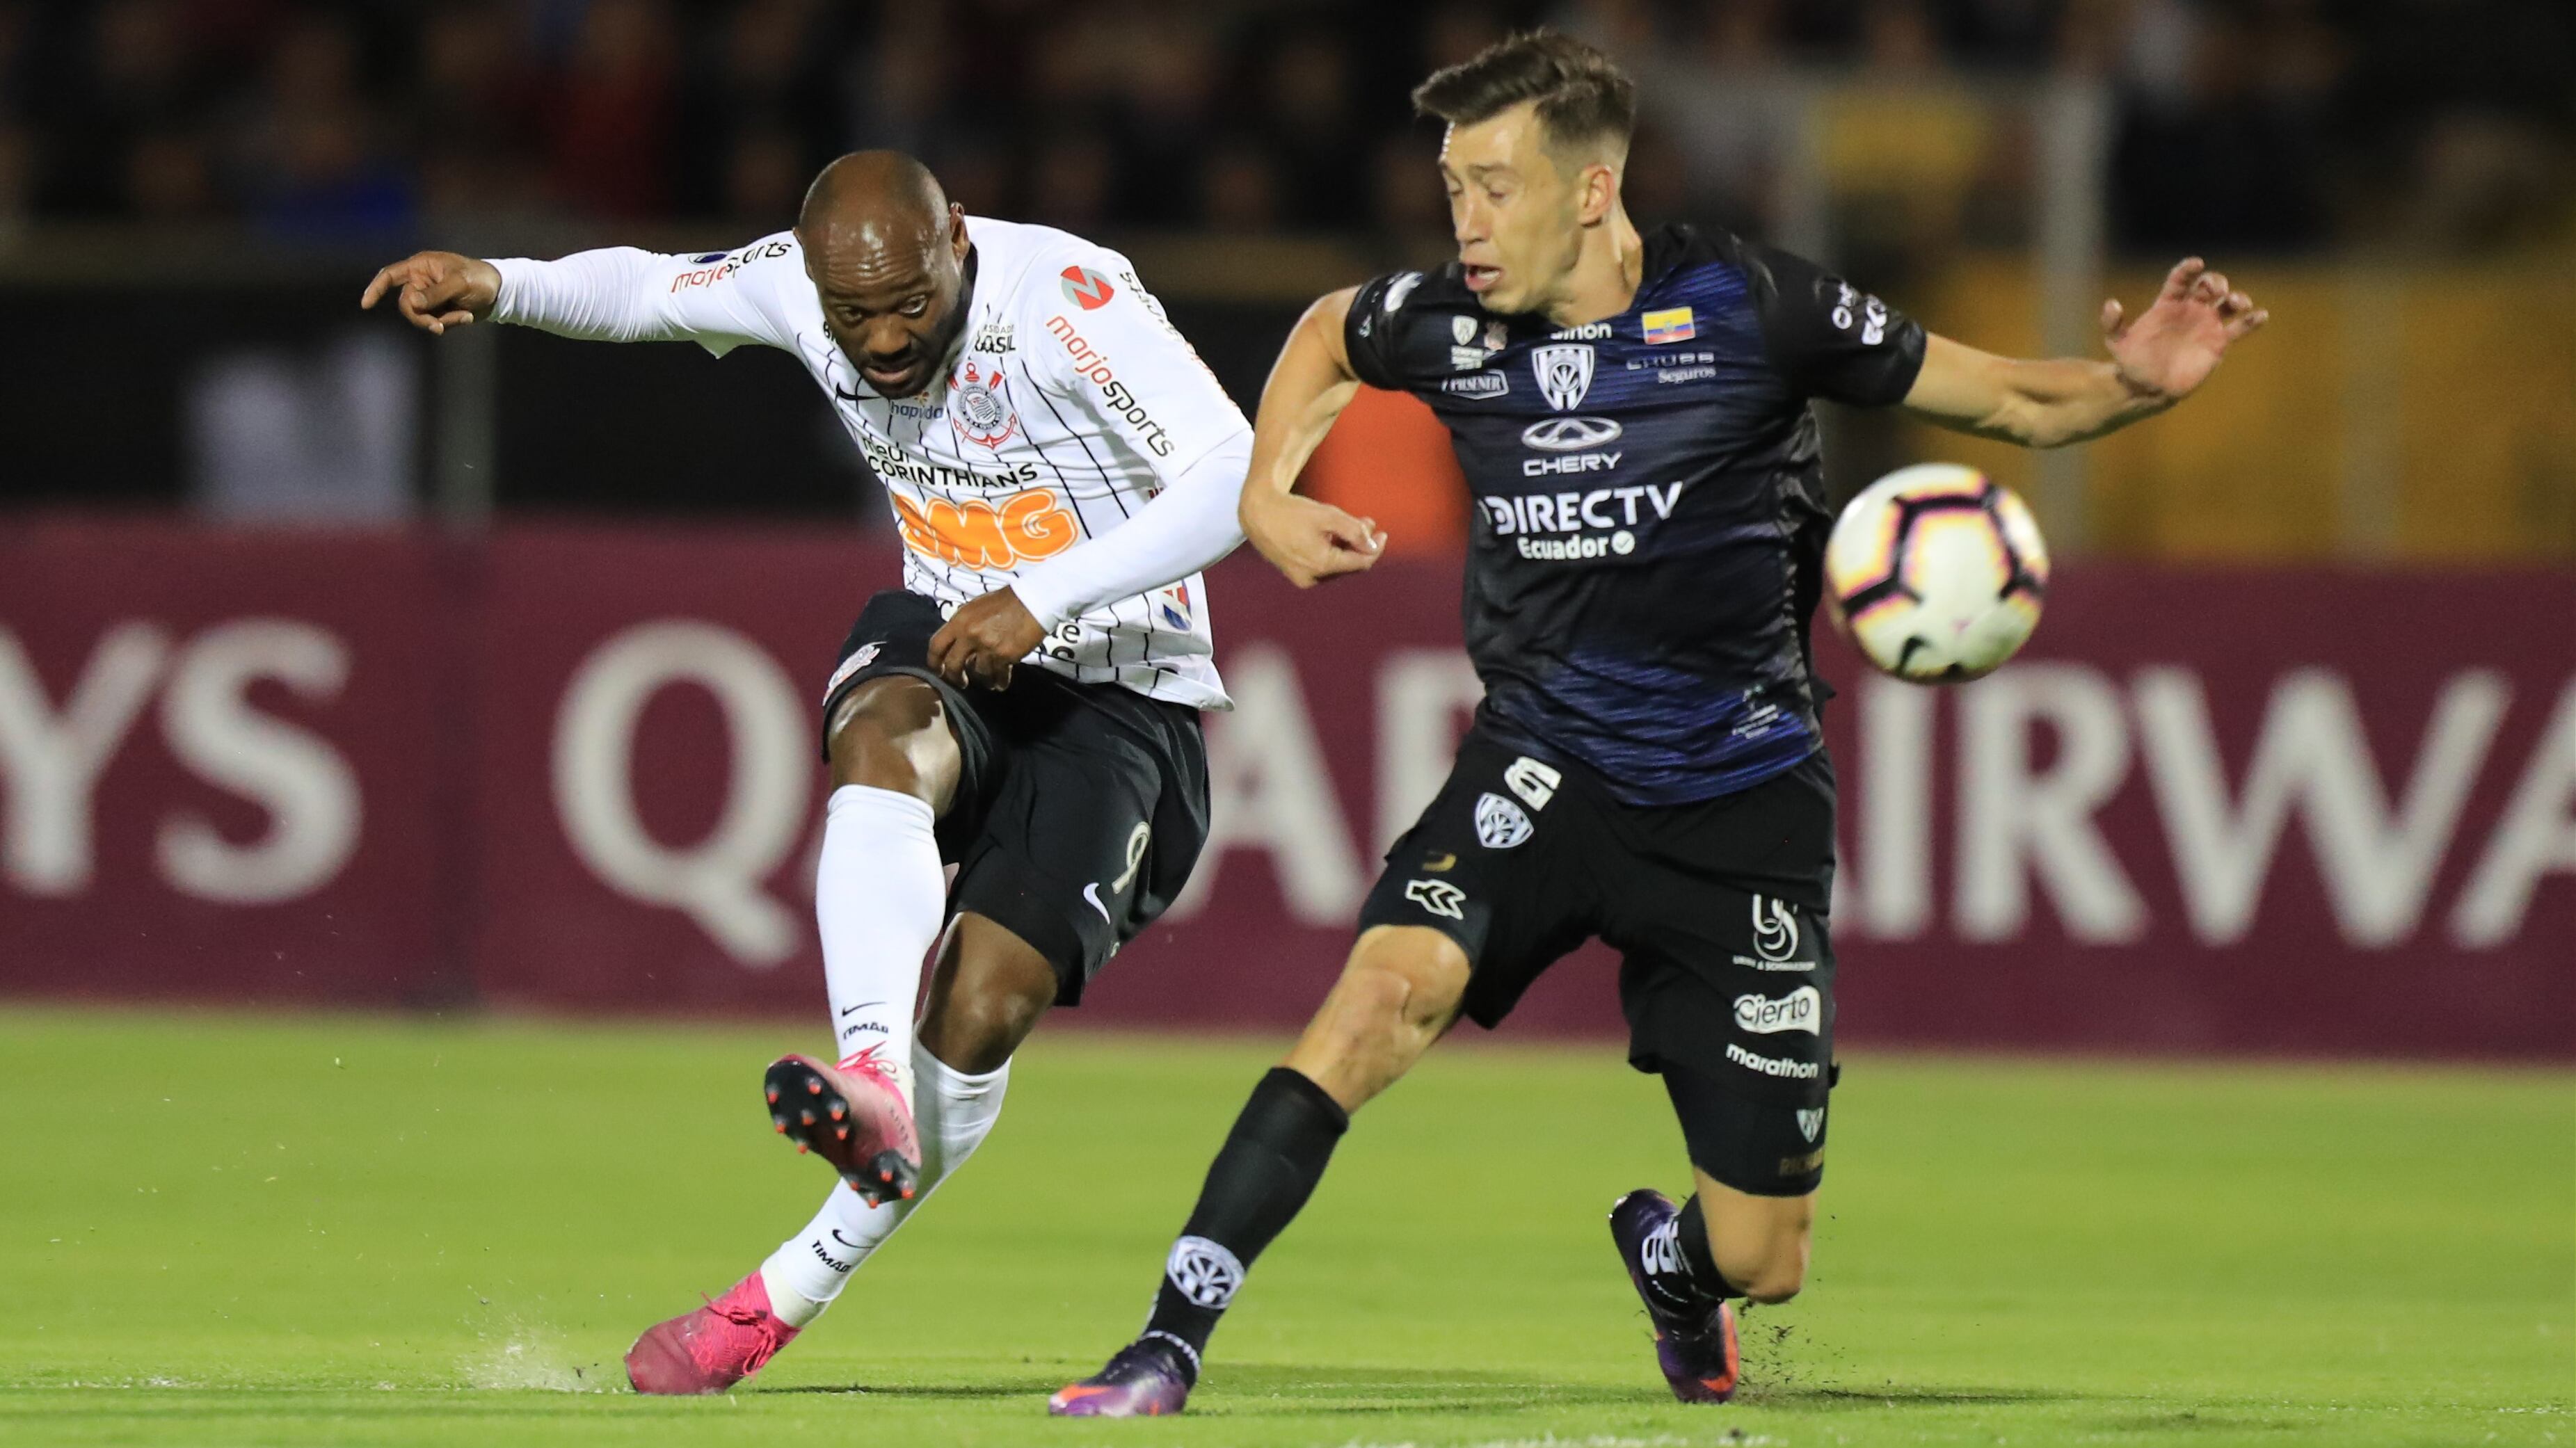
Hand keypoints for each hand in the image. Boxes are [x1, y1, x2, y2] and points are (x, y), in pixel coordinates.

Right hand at [360, 251, 501, 334]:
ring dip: (442, 321)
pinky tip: (468, 317)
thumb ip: (435, 293)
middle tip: (439, 327)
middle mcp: (421, 281)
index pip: (390, 276)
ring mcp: (429, 297)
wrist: (500, 291)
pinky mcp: (439, 310)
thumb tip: (410, 303)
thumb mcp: (459, 284)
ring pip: (421, 317)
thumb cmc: (479, 278)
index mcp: (420, 267)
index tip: (366, 305)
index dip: (375, 289)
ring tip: (466, 317)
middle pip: (407, 305)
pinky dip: (450, 323)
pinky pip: (436, 323)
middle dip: (422, 318)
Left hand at [928, 588, 1044, 690]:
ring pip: (978, 672)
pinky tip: (1000, 684)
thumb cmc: (1006, 601)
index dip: (934, 661)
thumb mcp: (976, 608)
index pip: (937, 645)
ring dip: (983, 679)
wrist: (1032, 602)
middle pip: (953, 664)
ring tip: (988, 682)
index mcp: (960, 621)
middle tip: (961, 683)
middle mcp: (969, 635)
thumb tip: (957, 643)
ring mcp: (987, 647)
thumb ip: (964, 625)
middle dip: (955, 677)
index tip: (938, 670)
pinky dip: (999, 681)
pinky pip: (998, 675)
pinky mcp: (1004, 656)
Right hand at [1241, 489, 1384, 588]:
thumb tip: (1373, 546)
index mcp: (1321, 565)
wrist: (1257, 513)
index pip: (1360, 562)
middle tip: (1367, 523)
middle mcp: (1312, 578)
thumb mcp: (1328, 515)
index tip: (1383, 533)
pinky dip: (1331, 551)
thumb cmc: (1293, 511)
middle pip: (1348, 565)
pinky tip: (1332, 535)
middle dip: (1360, 545)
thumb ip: (1355, 530)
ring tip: (1349, 525)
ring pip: (1336, 565)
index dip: (1375, 548)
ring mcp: (1302, 578)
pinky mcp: (1295, 574)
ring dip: (1346, 548)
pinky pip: (1322, 565)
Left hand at [2101, 258, 2266, 403]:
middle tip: (2216, 291)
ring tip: (2238, 304)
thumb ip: (2112, 323)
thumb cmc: (2132, 363)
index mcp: (2168, 304)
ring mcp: (2207, 323)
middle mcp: (2191, 309)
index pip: (2181, 279)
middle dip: (2216, 282)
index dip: (2189, 269)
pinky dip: (2253, 320)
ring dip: (2237, 298)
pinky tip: (2261, 316)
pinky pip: (2240, 327)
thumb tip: (2111, 304)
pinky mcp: (2219, 341)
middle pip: (2210, 285)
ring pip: (2228, 303)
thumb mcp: (2116, 343)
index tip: (2196, 264)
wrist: (2148, 387)